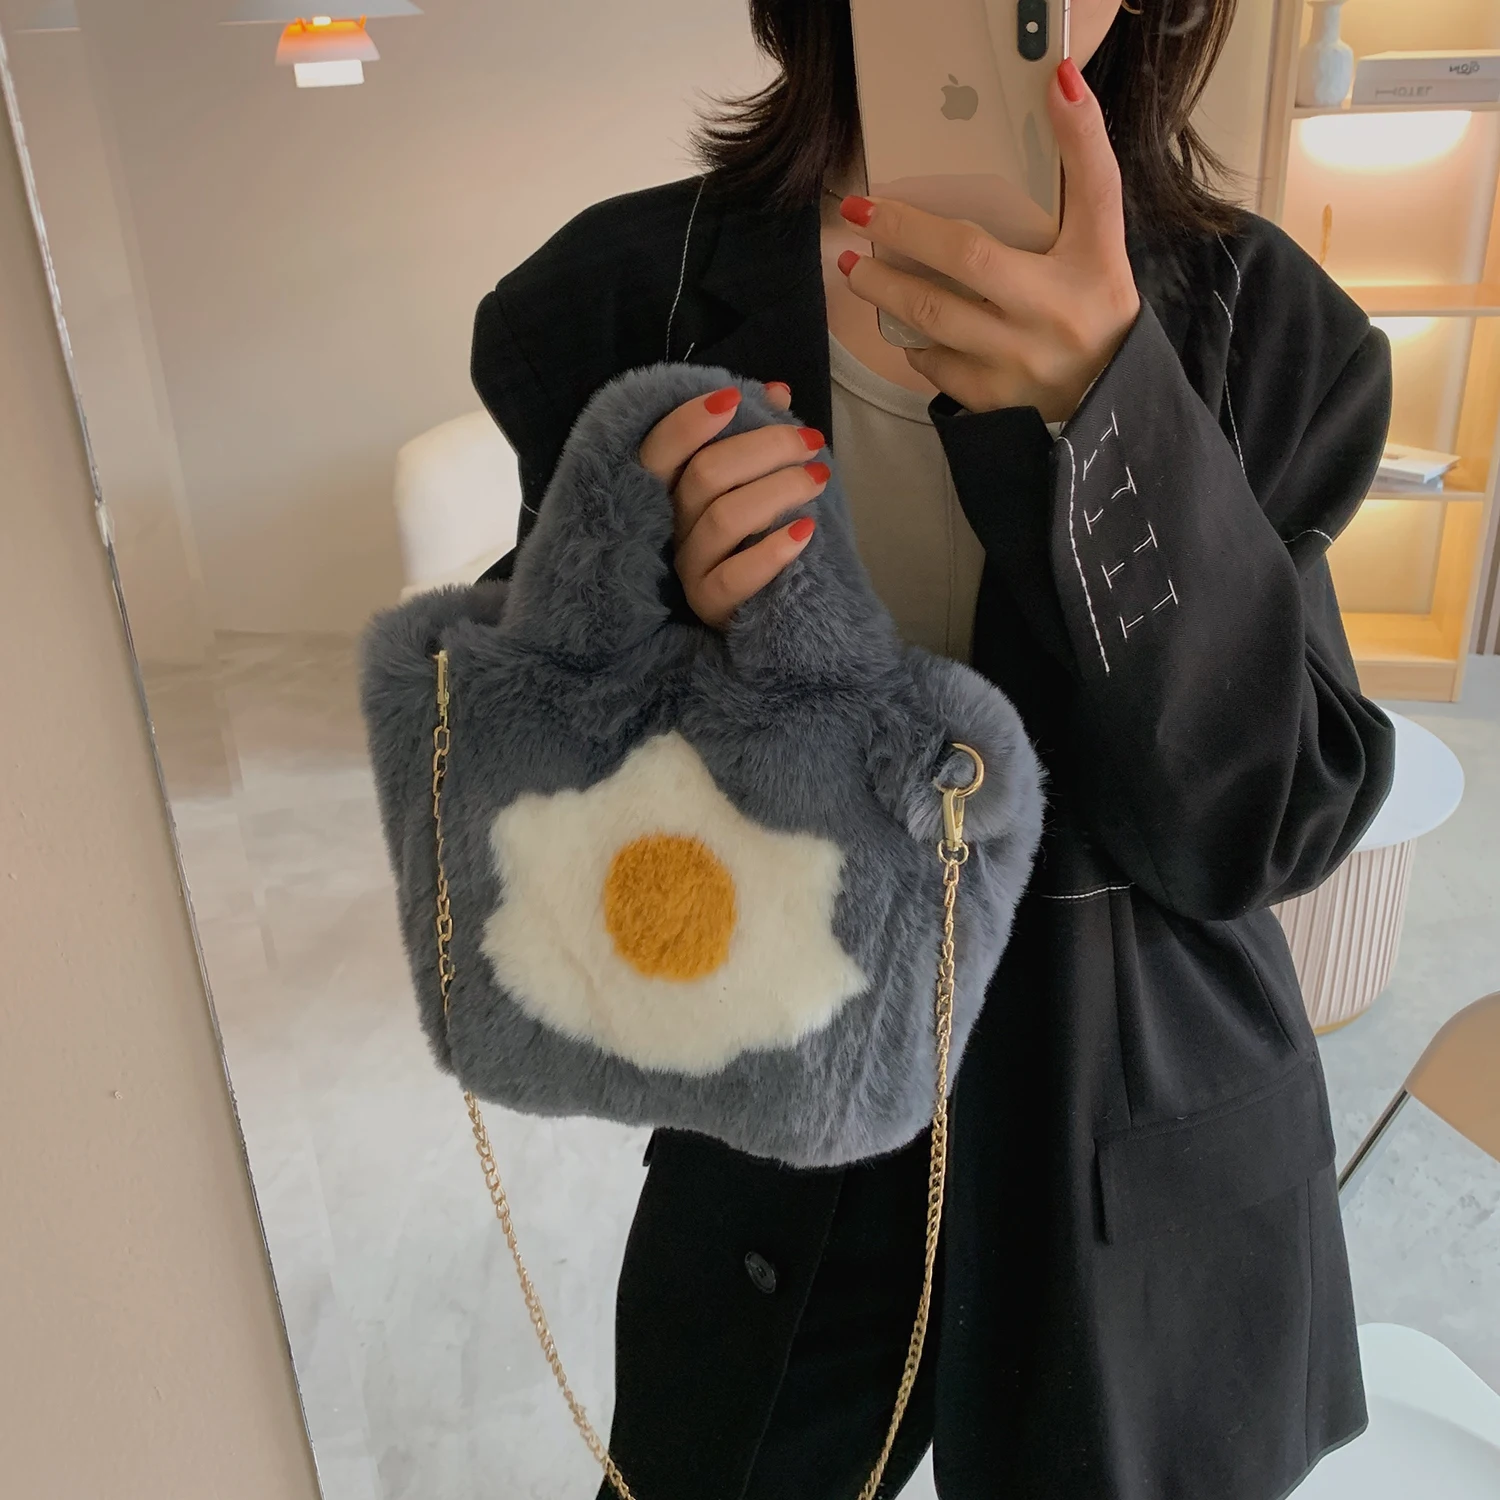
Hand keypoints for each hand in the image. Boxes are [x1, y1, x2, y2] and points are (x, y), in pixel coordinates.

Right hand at [638, 382, 827, 628]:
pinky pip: (735, 576)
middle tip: (808, 440)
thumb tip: (777, 392)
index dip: (688, 422)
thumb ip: (760, 437)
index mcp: (675, 490)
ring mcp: (689, 566)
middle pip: (704, 474)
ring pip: (723, 518)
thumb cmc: (764, 533)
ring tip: (818, 477)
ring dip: (778, 489)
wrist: (780, 604)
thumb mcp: (762, 480)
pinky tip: (805, 530)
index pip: (660, 450)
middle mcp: (672, 525)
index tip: (733, 399)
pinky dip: (772, 550)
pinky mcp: (710, 603)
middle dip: (763, 447)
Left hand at [835, 59, 1139, 422]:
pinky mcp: (993, 401)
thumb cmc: (1091, 311)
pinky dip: (913, 339)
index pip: (1094, 189)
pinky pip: (935, 364)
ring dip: (886, 289)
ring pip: (935, 316)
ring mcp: (1020, 363)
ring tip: (857, 268)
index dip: (1077, 136)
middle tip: (859, 213)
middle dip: (905, 232)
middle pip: (969, 258)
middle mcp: (1056, 315)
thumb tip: (1060, 85)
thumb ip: (1084, 172)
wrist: (1103, 407)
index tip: (1054, 80)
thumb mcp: (1100, 247)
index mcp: (1093, 267)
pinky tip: (901, 321)